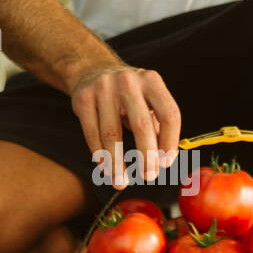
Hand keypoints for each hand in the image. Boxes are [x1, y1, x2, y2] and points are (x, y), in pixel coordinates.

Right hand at [70, 66, 181, 188]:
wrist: (92, 70)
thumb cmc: (128, 94)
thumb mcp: (148, 100)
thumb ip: (158, 126)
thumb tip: (164, 160)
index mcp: (152, 81)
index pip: (169, 114)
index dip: (170, 142)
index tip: (166, 163)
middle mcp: (128, 81)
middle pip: (141, 125)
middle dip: (146, 156)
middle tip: (149, 176)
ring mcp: (103, 88)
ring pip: (112, 134)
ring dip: (117, 164)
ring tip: (121, 181)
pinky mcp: (83, 98)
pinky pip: (92, 134)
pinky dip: (100, 156)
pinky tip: (106, 169)